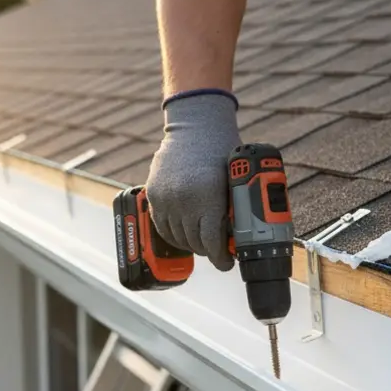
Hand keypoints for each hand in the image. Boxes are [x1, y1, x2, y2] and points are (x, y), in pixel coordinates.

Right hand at [144, 91, 240, 271]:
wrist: (195, 127)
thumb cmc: (221, 152)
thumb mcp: (234, 180)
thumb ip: (233, 210)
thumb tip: (237, 241)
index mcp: (208, 196)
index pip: (212, 242)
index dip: (220, 258)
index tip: (226, 263)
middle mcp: (184, 200)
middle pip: (194, 243)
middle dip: (208, 251)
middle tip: (217, 251)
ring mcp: (165, 198)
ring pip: (177, 238)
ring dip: (190, 244)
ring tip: (201, 242)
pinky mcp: (153, 194)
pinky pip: (161, 226)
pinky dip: (173, 235)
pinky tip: (184, 234)